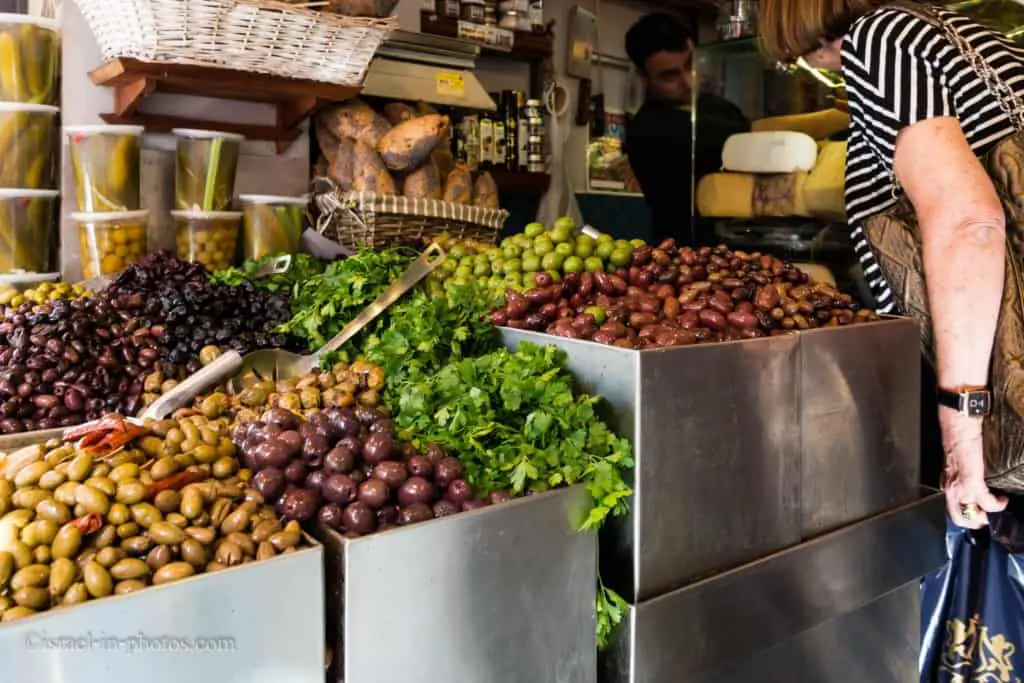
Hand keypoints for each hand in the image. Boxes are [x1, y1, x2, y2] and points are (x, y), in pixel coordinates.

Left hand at [941, 410, 1006, 528]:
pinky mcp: (972, 483)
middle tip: (986, 519)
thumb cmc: (957, 437)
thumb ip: (961, 472)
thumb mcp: (956, 460)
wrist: (957, 426)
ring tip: (997, 507)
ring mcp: (960, 487)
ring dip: (986, 515)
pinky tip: (1002, 499)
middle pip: (959, 518)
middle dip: (974, 523)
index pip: (953, 507)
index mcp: (947, 482)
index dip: (966, 514)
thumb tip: (972, 476)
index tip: (978, 513)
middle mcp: (950, 488)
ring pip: (971, 515)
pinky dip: (996, 504)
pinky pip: (987, 503)